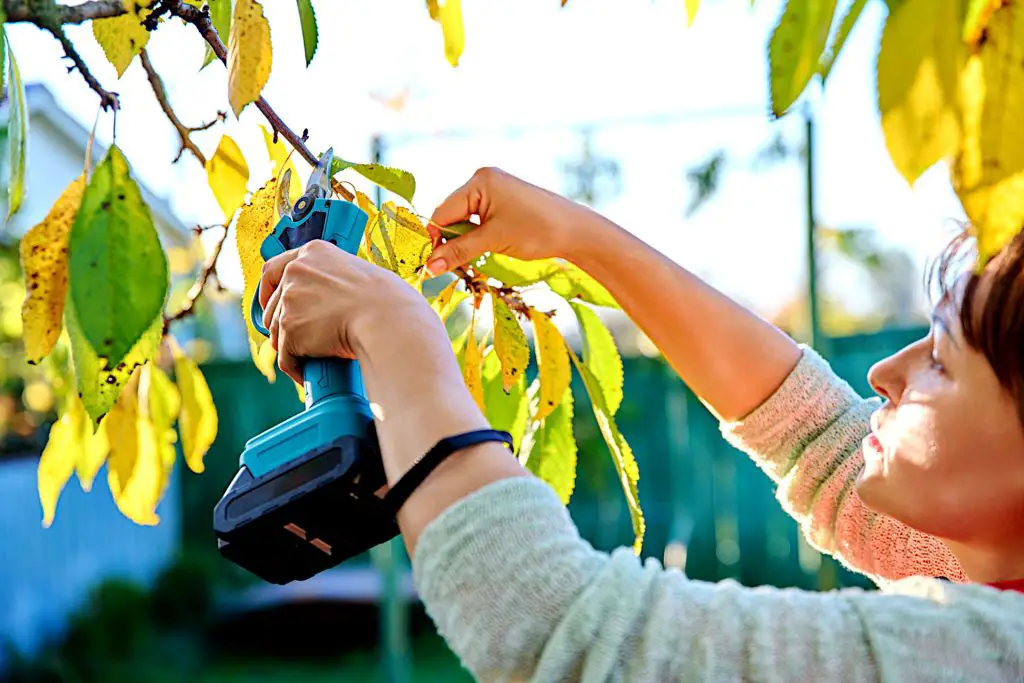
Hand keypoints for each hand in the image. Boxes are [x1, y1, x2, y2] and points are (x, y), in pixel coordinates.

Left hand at [258, 240, 436, 382]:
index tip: (272, 302)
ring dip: (291, 346)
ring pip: (278, 331)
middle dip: (281, 323)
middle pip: (272, 304)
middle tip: (297, 338)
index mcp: (313, 253)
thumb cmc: (387, 302)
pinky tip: (309, 371)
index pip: (274, 269)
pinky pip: (286, 356)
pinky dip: (297, 367)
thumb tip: (331, 304)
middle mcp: (296, 272)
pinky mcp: (290, 329)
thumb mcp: (358, 276)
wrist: (388, 319)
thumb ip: (335, 282)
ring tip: (310, 356)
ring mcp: (290, 300)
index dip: (269, 290)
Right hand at [425, 167, 612, 275]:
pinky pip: (477, 220)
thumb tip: (428, 267)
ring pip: (463, 220)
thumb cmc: (537, 231)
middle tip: (444, 268)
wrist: (575, 231)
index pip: (443, 212)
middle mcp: (483, 180)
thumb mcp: (493, 241)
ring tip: (466, 262)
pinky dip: (474, 238)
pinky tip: (479, 252)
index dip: (433, 239)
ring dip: (461, 242)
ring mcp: (494, 190)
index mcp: (479, 181)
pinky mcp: (502, 202)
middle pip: (451, 215)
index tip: (426, 263)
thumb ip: (458, 252)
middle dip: (448, 241)